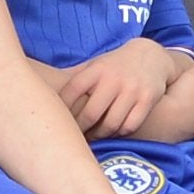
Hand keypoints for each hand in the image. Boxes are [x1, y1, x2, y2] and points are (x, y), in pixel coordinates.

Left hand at [61, 40, 176, 138]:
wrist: (152, 55)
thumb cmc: (115, 65)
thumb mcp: (95, 65)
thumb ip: (74, 78)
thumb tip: (42, 90)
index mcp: (96, 70)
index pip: (71, 92)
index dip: (61, 110)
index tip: (56, 121)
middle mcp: (113, 79)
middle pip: (90, 114)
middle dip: (80, 130)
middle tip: (74, 137)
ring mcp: (132, 90)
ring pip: (111, 124)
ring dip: (100, 135)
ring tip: (93, 137)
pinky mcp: (148, 99)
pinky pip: (130, 126)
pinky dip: (119, 134)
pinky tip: (112, 133)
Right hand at [134, 59, 193, 142]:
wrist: (161, 123)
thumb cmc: (179, 100)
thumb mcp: (193, 75)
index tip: (189, 72)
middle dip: (192, 91)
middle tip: (179, 84)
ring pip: (191, 111)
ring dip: (183, 104)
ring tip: (170, 97)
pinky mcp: (181, 135)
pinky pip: (180, 121)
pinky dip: (175, 115)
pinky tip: (166, 109)